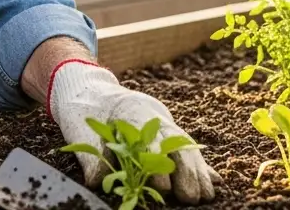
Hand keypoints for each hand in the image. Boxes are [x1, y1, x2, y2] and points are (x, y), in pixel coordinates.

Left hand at [48, 61, 217, 203]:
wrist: (89, 90)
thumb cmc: (82, 110)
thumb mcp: (77, 128)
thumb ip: (89, 154)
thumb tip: (96, 183)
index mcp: (132, 109)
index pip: (149, 136)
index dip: (157, 162)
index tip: (163, 187)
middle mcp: (153, 115)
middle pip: (175, 141)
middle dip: (185, 171)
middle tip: (189, 198)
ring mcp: (162, 122)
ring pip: (185, 146)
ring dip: (197, 172)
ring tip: (206, 196)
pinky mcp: (166, 133)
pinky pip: (186, 149)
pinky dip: (199, 166)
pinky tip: (212, 182)